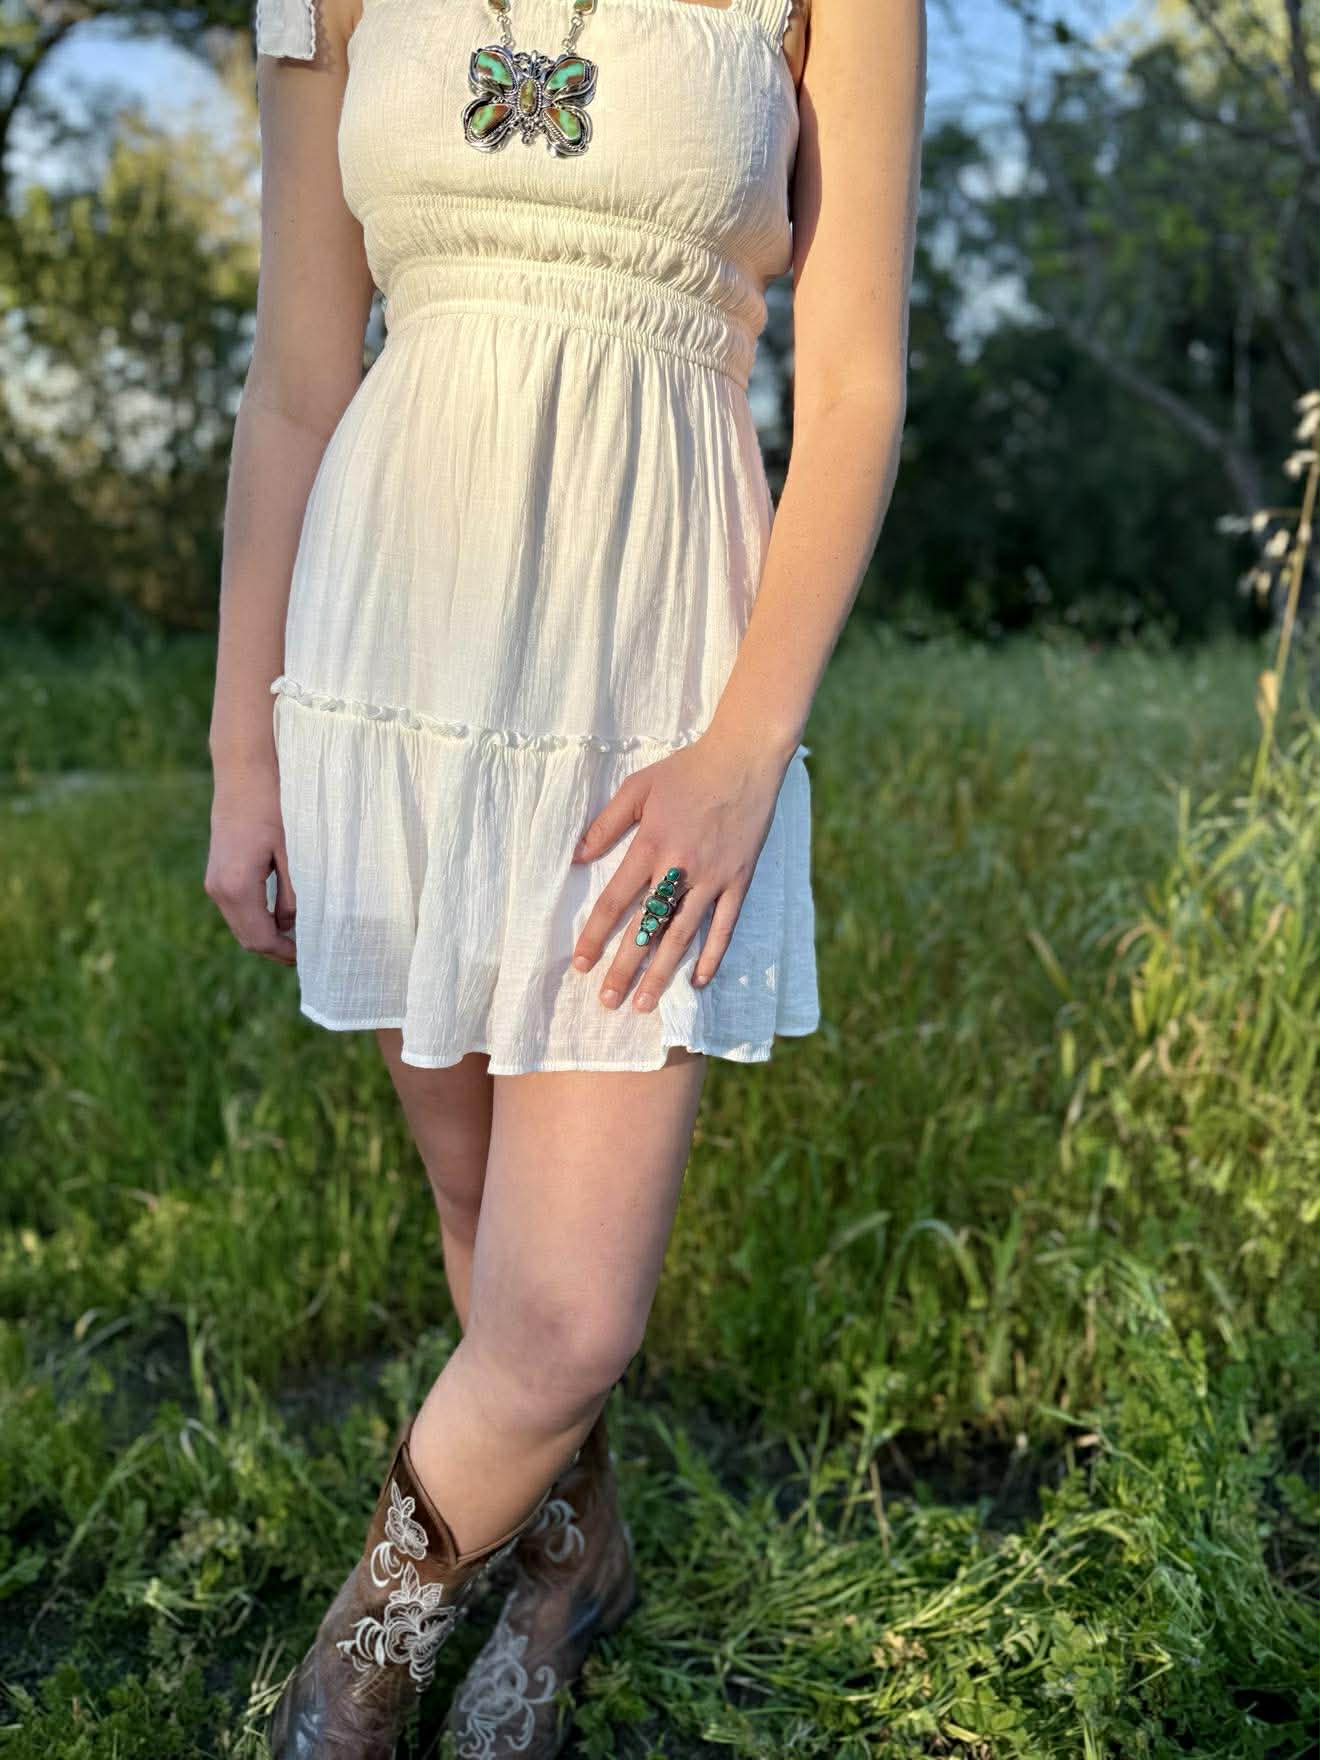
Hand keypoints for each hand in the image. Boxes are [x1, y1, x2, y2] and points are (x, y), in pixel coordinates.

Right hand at [204, 769, 297, 966]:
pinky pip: (237, 909)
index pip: (260, 939)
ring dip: (268, 935)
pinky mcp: (217, 874)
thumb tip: (294, 926)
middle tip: (309, 954)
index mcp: (237, 887)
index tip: (311, 959)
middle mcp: (218, 889)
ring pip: (241, 925)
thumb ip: (294, 894)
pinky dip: (258, 919)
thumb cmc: (273, 805)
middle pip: (248, 937)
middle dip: (277, 949)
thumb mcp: (293, 852)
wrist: (243, 771)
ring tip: (301, 937)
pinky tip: (283, 915)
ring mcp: (213, 882)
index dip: (285, 953)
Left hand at [569, 729, 789, 1011]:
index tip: (581, 964)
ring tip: (643, 1004)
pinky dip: (711, 956)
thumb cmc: (687, 771)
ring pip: (683, 935)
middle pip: (647, 929)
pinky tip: (697, 980)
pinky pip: (725, 926)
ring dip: (662, 973)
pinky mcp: (739, 880)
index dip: (595, 936)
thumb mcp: (638, 789)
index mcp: (651, 845)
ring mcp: (713, 878)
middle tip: (607, 1001)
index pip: (615, 902)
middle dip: (624, 968)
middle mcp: (680, 868)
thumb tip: (576, 858)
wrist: (744, 758)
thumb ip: (605, 825)